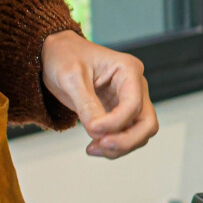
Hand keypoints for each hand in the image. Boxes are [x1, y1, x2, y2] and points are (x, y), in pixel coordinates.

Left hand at [41, 31, 157, 158]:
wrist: (56, 54)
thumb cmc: (64, 56)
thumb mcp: (71, 77)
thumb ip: (86, 105)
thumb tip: (97, 131)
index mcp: (128, 70)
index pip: (133, 104)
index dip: (115, 122)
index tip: (93, 130)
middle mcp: (135, 86)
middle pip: (147, 122)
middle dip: (128, 140)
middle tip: (103, 145)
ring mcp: (129, 100)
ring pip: (140, 133)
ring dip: (120, 146)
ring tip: (93, 148)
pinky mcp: (118, 112)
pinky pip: (125, 134)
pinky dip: (113, 146)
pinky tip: (93, 146)